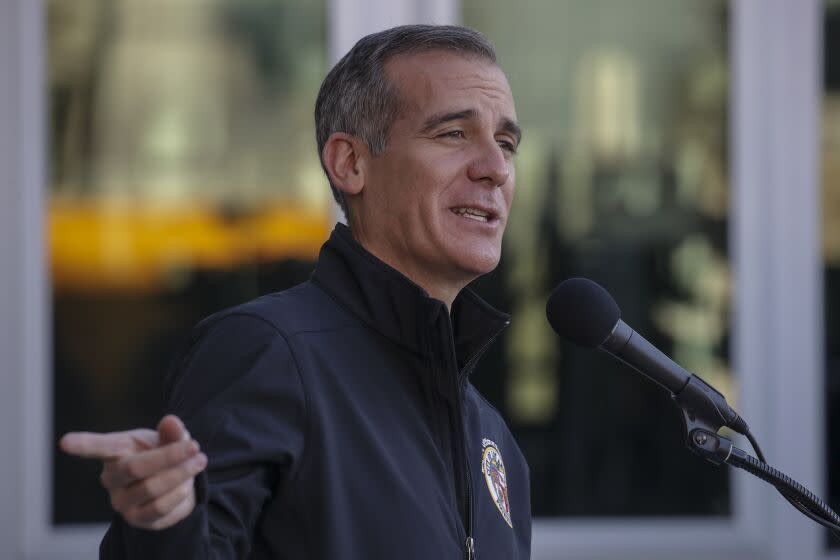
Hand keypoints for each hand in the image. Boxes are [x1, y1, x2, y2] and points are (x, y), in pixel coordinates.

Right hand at [60, 415, 207, 529]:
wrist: (177, 484)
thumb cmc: (164, 454)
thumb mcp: (171, 438)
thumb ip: (172, 431)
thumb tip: (172, 421)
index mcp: (116, 451)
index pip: (98, 447)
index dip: (82, 444)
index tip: (65, 442)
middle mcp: (112, 478)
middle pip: (137, 468)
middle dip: (171, 456)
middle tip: (196, 446)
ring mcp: (121, 501)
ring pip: (152, 488)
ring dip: (181, 474)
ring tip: (199, 461)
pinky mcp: (137, 519)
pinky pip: (160, 507)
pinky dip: (180, 493)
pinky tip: (188, 484)